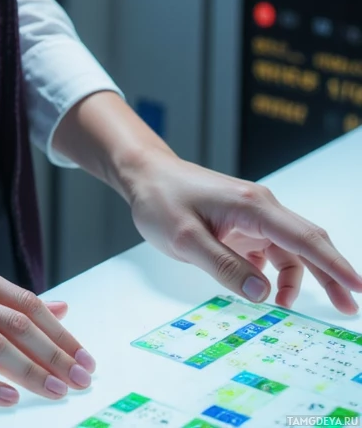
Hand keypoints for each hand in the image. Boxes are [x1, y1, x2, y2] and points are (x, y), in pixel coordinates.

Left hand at [124, 150, 361, 313]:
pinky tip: (266, 291)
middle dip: (331, 273)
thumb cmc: (161, 199)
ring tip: (292, 309)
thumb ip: (225, 266)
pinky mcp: (242, 224)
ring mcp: (252, 215)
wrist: (144, 174)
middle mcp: (259, 207)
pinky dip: (275, 272)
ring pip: (289, 249)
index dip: (334, 265)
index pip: (304, 238)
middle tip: (349, 306)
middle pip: (307, 241)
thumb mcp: (186, 239)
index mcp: (252, 206)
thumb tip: (262, 294)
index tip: (357, 287)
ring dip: (299, 278)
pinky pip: (270, 250)